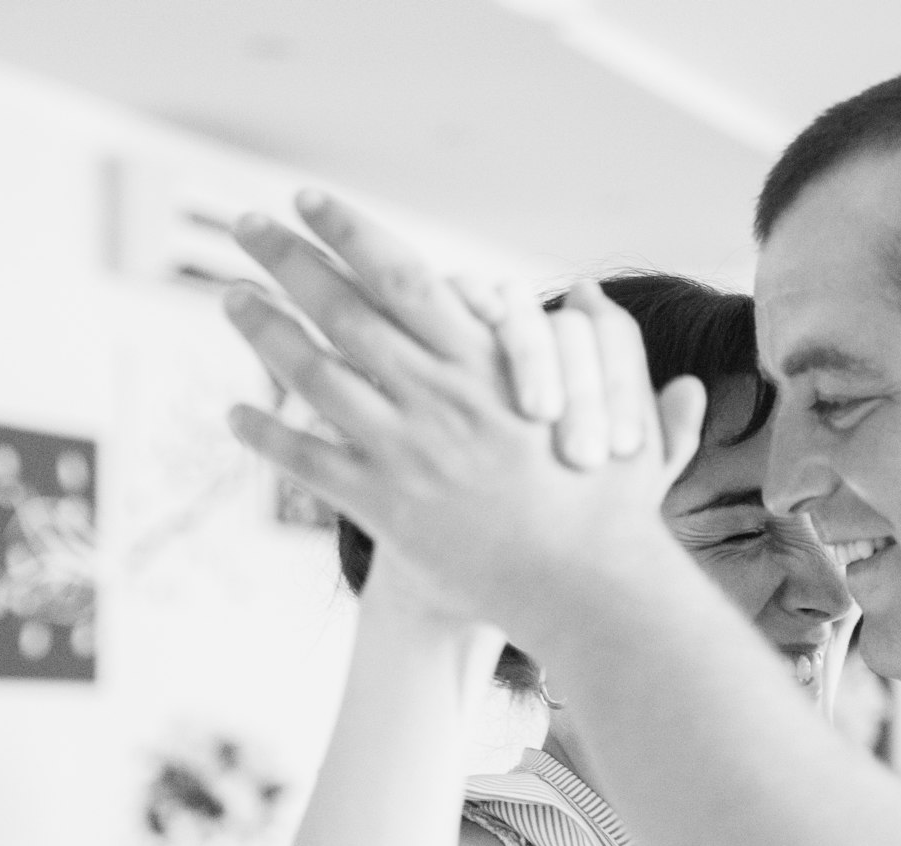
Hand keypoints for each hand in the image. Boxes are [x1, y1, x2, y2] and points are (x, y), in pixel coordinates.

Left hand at [224, 192, 704, 644]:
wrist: (583, 587)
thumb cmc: (612, 518)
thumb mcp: (637, 449)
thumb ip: (649, 408)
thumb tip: (671, 372)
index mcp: (485, 363)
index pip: (400, 276)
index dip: (349, 232)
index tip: (310, 203)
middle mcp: (435, 394)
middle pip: (339, 308)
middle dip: (285, 258)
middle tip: (244, 227)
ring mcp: (404, 449)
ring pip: (311, 373)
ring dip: (261, 331)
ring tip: (229, 299)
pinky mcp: (384, 506)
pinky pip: (307, 461)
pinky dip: (265, 435)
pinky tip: (232, 413)